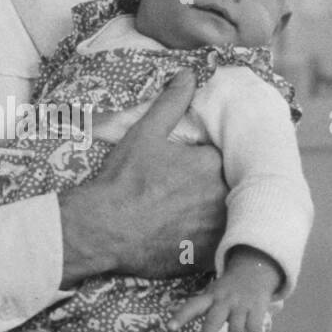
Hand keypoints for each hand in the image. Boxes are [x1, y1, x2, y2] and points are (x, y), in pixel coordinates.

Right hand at [58, 71, 225, 285]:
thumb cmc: (123, 180)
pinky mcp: (206, 256)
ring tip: (187, 216)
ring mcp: (215, 229)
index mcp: (211, 163)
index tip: (189, 169)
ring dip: (216, 216)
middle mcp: (221, 196)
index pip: (223, 159)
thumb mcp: (145, 134)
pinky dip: (210, 243)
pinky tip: (189, 238)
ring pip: (228, 219)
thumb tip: (189, 74)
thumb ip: (171, 103)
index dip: (207, 163)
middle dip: (213, 190)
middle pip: (229, 190)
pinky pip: (219, 247)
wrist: (103, 228)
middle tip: (184, 194)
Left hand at [171, 246, 280, 331]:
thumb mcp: (209, 293)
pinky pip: (254, 330)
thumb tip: (167, 311)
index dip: (180, 316)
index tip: (169, 327)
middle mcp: (223, 301)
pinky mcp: (257, 310)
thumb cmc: (225, 289)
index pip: (191, 306)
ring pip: (236, 331)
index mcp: (209, 297)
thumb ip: (194, 306)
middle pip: (213, 322)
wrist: (254, 270)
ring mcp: (241, 305)